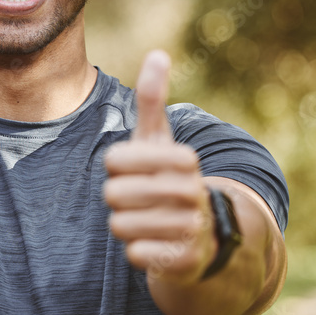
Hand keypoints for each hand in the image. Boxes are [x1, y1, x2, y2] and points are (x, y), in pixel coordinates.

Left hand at [103, 50, 215, 284]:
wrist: (202, 237)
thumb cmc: (168, 180)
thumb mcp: (160, 140)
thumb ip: (154, 99)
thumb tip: (158, 53)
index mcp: (184, 160)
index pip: (115, 159)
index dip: (115, 166)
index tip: (131, 168)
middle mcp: (193, 193)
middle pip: (113, 193)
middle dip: (117, 198)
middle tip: (135, 199)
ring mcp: (192, 229)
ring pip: (120, 225)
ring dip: (125, 225)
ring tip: (145, 220)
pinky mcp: (186, 261)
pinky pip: (135, 254)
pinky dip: (137, 251)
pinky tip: (154, 244)